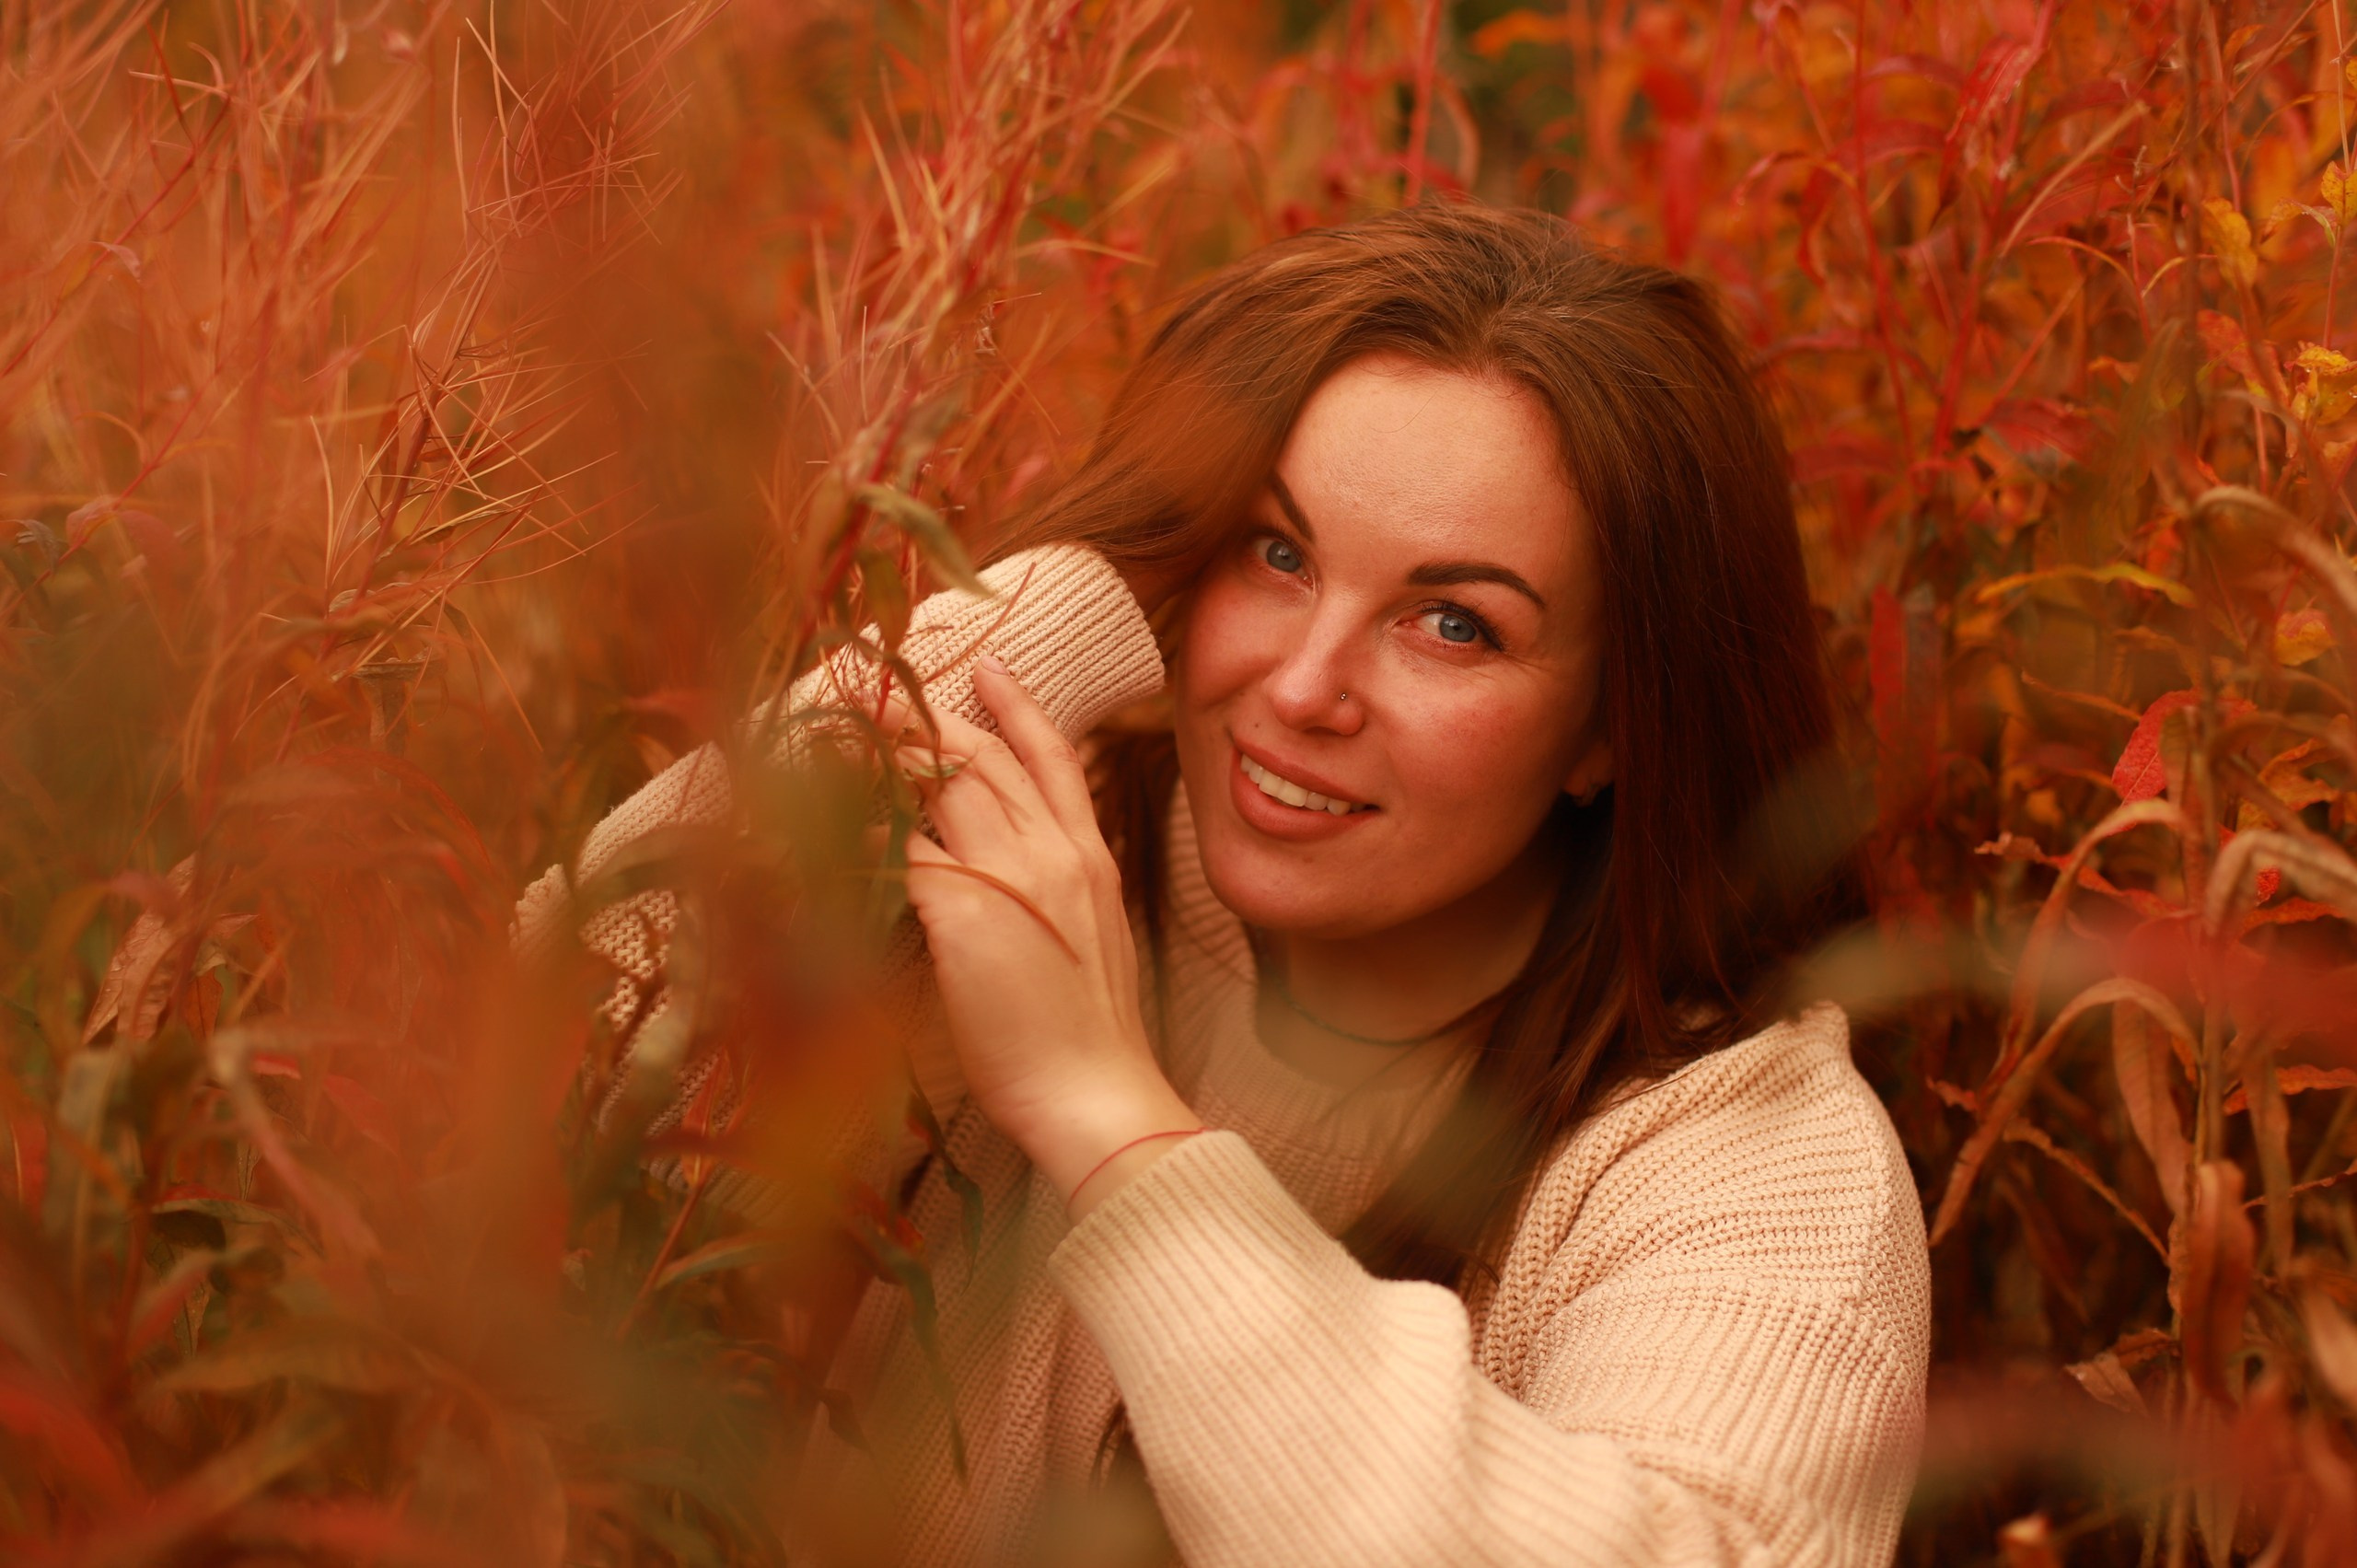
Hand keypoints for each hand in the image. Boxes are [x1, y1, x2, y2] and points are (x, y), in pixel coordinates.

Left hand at [893, 656, 1199, 1213]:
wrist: (1098, 1092)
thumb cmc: (1091, 1037)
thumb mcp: (1092, 940)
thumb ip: (1058, 894)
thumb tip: (1015, 882)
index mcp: (1090, 857)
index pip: (1054, 759)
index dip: (1019, 707)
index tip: (990, 667)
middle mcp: (1055, 851)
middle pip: (986, 759)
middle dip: (932, 723)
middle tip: (887, 696)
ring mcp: (1012, 875)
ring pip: (944, 786)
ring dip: (893, 760)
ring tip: (849, 740)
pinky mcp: (965, 911)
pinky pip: (906, 849)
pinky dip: (869, 831)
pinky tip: (837, 824)